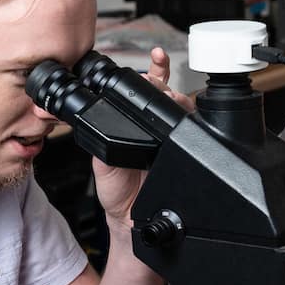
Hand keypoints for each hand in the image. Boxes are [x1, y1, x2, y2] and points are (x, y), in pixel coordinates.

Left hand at [92, 47, 196, 227]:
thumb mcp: (101, 163)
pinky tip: (183, 104)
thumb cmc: (116, 191)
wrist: (131, 218)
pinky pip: (192, 127)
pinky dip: (189, 113)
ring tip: (167, 91)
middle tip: (154, 79)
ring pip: (179, 104)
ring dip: (175, 93)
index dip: (147, 75)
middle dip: (161, 80)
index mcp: (130, 125)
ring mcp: (169, 136)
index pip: (139, 93)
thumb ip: (100, 140)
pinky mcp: (183, 148)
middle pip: (163, 92)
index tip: (149, 65)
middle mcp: (152, 127)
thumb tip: (93, 119)